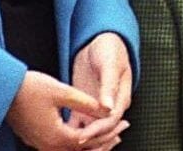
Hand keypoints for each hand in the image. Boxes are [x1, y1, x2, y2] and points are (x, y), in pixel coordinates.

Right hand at [6, 70, 120, 150]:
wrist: (2, 91)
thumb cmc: (29, 89)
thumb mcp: (62, 91)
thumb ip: (87, 103)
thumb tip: (109, 110)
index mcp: (57, 137)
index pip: (92, 140)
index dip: (110, 132)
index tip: (124, 123)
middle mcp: (49, 146)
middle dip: (105, 142)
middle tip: (121, 132)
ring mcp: (42, 145)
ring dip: (92, 144)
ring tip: (109, 135)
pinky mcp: (38, 140)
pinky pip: (63, 147)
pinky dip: (79, 142)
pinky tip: (85, 131)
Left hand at [67, 33, 132, 148]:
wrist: (100, 42)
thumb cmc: (109, 49)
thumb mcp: (110, 64)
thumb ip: (109, 85)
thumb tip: (108, 107)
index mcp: (120, 98)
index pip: (110, 120)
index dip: (97, 130)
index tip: (82, 137)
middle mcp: (110, 107)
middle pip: (103, 132)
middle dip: (92, 143)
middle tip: (75, 148)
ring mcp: (97, 108)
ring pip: (91, 131)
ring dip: (82, 142)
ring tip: (67, 148)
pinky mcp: (84, 106)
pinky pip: (79, 124)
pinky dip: (72, 133)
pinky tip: (61, 140)